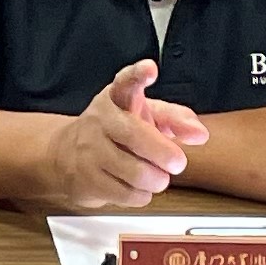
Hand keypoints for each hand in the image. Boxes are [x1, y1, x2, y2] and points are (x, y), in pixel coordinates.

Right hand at [27, 58, 209, 211]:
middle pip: (135, 134)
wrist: (66, 154)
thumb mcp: (145, 115)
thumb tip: (199, 133)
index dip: (138, 75)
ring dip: (156, 179)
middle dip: (163, 153)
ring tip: (156, 176)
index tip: (150, 69)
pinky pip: (126, 193)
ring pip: (134, 171)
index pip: (126, 81)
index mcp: (117, 97)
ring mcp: (90, 150)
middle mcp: (101, 120)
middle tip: (178, 163)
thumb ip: (176, 119)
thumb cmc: (116, 132)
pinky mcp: (86, 179)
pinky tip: (138, 187)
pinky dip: (141, 195)